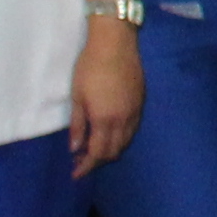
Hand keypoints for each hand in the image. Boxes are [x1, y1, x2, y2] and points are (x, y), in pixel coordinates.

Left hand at [67, 14, 143, 172]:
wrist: (116, 43)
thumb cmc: (90, 67)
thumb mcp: (77, 96)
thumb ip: (77, 124)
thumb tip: (75, 148)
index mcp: (105, 119)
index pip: (98, 153)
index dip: (87, 166)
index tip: (76, 173)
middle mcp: (124, 120)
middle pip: (114, 151)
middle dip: (98, 160)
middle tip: (82, 159)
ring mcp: (135, 112)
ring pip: (125, 141)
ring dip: (110, 149)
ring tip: (95, 147)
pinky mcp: (141, 103)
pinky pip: (132, 129)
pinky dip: (120, 138)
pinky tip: (109, 131)